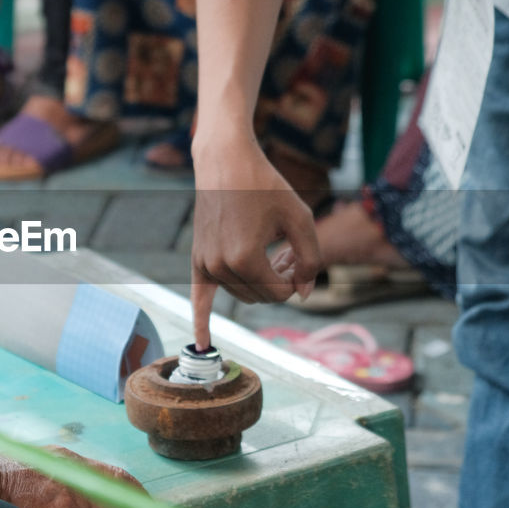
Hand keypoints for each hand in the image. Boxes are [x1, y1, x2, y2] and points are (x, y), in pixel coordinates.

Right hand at [191, 138, 320, 348]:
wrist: (225, 162)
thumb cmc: (266, 186)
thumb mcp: (300, 218)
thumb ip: (310, 259)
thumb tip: (304, 294)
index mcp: (246, 259)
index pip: (280, 293)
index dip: (296, 278)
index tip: (298, 255)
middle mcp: (220, 266)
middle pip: (261, 297)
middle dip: (280, 281)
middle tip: (289, 252)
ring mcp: (206, 264)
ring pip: (242, 295)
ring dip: (261, 283)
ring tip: (274, 253)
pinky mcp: (197, 259)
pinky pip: (199, 298)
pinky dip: (201, 323)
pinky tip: (201, 345)